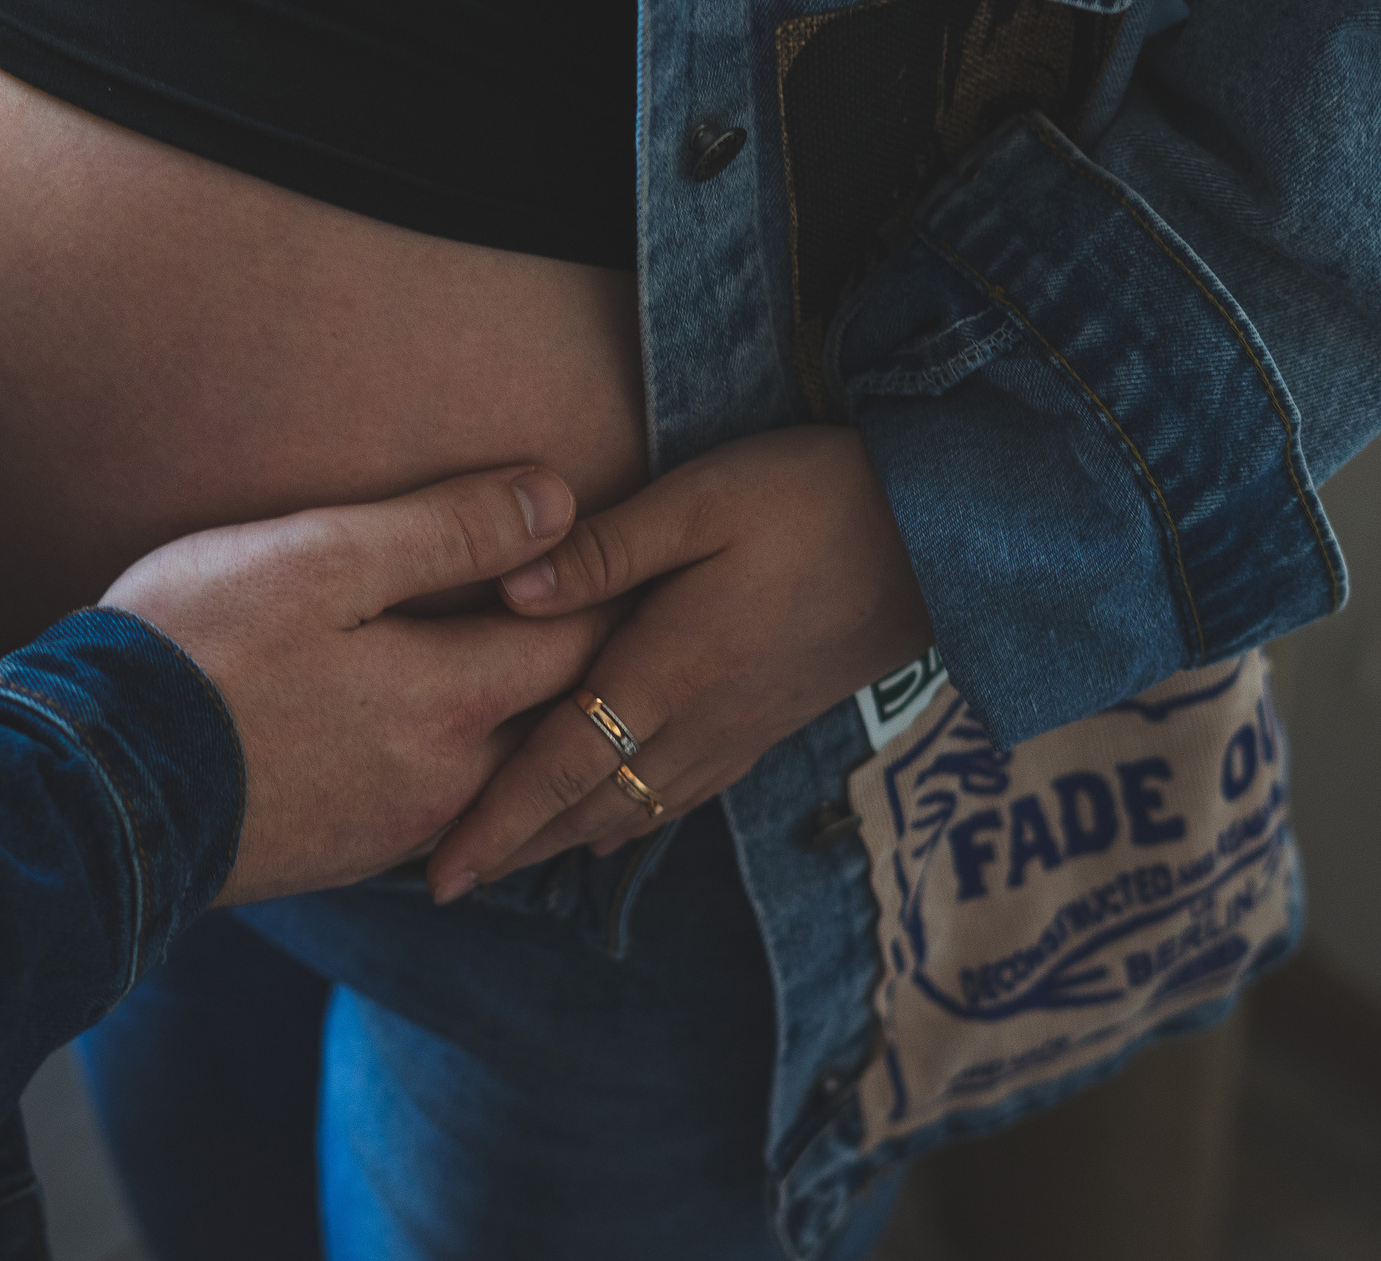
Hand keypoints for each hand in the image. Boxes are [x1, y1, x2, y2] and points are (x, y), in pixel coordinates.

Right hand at [104, 467, 617, 906]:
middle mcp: (450, 778)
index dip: (616, 589)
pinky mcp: (351, 855)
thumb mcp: (321, 557)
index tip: (643, 554)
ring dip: (540, 726)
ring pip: (509, 773)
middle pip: (560, 717)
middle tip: (630, 615)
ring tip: (559, 680)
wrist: (93, 786)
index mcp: (455, 696)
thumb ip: (447, 530)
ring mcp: (401, 828)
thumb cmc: (197, 648)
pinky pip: (450, 810)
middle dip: (597, 666)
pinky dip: (479, 771)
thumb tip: (558, 502)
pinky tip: (460, 744)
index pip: (580, 638)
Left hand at [424, 427, 931, 902]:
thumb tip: (510, 593)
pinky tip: (606, 829)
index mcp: (669, 672)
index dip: (496, 822)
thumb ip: (606, 551)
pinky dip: (627, 821)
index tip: (438, 873)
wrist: (942, 539)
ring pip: (633, 811)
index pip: (560, 768)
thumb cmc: (817, 500)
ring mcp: (739, 733)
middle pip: (587, 808)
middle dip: (514, 848)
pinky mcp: (767, 725)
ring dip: (564, 841)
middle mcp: (699, 723)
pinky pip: (679, 796)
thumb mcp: (703, 500)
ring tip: (505, 862)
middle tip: (443, 881)